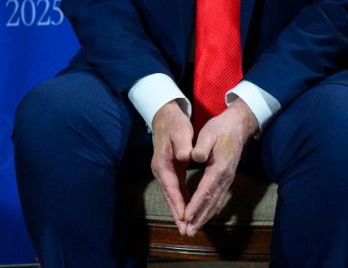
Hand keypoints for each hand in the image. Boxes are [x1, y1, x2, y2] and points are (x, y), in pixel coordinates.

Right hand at [149, 101, 193, 234]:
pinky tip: (186, 211)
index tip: (185, 217)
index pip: (171, 187)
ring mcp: (164, 171)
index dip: (178, 203)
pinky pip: (175, 190)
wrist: (165, 116)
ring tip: (185, 227)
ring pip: (172, 195)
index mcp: (162, 163)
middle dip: (177, 214)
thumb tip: (185, 157)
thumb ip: (183, 145)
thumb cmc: (174, 123)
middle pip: (170, 196)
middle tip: (185, 231)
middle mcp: (160, 170)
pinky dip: (180, 201)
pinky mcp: (169, 171)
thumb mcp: (180, 131)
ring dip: (178, 211)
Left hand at [181, 98, 258, 235]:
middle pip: (211, 202)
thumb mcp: (209, 133)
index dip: (196, 205)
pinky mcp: (226, 178)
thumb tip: (194, 157)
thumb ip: (201, 147)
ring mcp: (227, 179)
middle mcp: (225, 178)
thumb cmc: (221, 128)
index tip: (186, 216)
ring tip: (193, 229)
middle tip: (187, 232)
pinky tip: (206, 216)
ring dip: (204, 217)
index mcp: (218, 168)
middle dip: (199, 218)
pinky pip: (218, 198)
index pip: (205, 190)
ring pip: (215, 203)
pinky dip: (211, 210)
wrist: (239, 126)